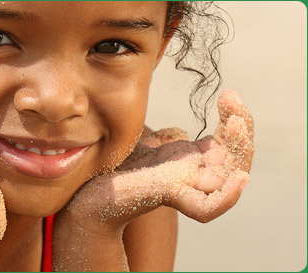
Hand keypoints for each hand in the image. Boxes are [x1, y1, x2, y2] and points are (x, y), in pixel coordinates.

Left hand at [53, 89, 252, 270]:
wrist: (85, 191)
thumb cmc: (114, 170)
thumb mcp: (145, 145)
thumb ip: (165, 138)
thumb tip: (181, 131)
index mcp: (191, 163)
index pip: (227, 142)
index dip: (235, 118)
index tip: (229, 93)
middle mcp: (193, 177)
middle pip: (236, 157)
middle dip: (241, 128)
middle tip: (232, 100)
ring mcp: (183, 188)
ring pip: (230, 179)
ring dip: (240, 151)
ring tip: (237, 124)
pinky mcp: (168, 197)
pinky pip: (206, 207)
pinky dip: (226, 198)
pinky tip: (241, 178)